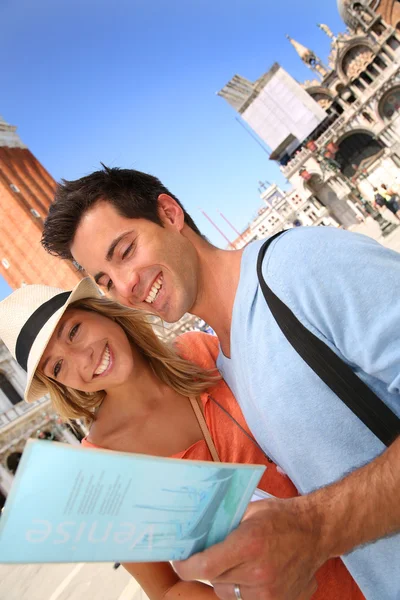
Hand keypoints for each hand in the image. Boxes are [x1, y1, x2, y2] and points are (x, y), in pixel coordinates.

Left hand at [174, 497, 324, 599]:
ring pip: (228, 592)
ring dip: (226, 579)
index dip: (185, 566)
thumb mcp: (249, 511)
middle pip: (214, 579)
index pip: (204, 566)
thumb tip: (194, 531)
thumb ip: (223, 523)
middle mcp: (258, 572)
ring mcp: (269, 592)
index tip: (179, 561)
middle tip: (216, 551)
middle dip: (209, 566)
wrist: (316, 532)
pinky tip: (252, 571)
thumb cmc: (281, 517)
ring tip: (240, 561)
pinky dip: (243, 588)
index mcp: (249, 543)